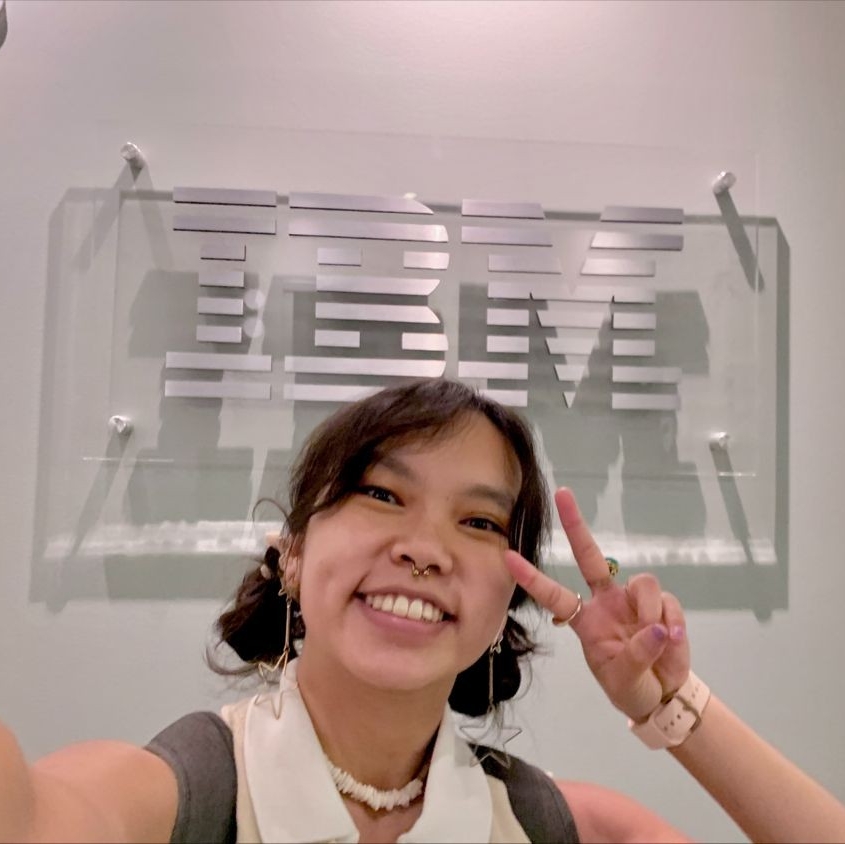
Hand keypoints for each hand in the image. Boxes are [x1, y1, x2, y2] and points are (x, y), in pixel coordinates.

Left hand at [505, 488, 689, 721]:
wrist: (663, 694)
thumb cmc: (630, 686)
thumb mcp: (624, 680)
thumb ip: (636, 657)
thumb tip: (656, 630)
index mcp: (585, 619)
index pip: (554, 595)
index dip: (533, 578)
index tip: (508, 556)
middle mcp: (606, 601)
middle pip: (590, 555)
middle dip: (576, 524)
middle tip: (562, 493)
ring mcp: (634, 600)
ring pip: (642, 582)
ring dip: (650, 611)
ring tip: (659, 641)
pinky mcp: (663, 605)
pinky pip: (668, 602)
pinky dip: (673, 622)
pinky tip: (674, 642)